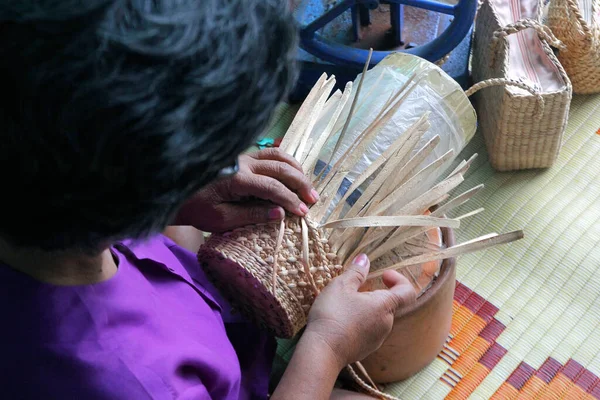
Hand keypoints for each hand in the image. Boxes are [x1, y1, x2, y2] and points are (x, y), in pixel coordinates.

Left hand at [175, 148, 318, 231]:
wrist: (174, 190)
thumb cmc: (196, 208)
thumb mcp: (221, 219)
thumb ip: (250, 215)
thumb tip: (279, 213)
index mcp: (236, 180)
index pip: (272, 188)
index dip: (290, 200)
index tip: (303, 213)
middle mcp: (241, 163)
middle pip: (280, 168)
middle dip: (300, 184)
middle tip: (313, 199)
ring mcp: (242, 156)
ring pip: (277, 155)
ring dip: (296, 170)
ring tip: (308, 185)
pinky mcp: (241, 155)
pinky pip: (269, 153)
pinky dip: (285, 160)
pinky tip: (293, 171)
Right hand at [305, 254, 415, 368]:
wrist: (323, 350)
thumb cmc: (333, 314)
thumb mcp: (341, 286)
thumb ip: (356, 272)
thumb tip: (365, 258)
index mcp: (385, 305)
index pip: (407, 291)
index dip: (399, 279)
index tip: (383, 275)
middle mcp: (387, 323)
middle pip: (389, 304)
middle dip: (374, 293)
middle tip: (354, 289)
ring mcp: (377, 338)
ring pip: (378, 317)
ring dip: (366, 308)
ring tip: (344, 305)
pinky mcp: (366, 349)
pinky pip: (369, 331)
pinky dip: (360, 322)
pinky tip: (341, 321)